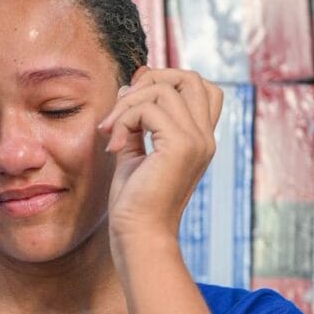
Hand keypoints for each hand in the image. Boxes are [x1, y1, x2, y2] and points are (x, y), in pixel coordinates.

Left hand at [97, 67, 222, 244]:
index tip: (131, 101)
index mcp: (199, 139)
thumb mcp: (134, 153)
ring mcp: (197, 141)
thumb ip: (136, 122)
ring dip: (126, 104)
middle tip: (121, 108)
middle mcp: (204, 137)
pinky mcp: (181, 146)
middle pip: (190, 77)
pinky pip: (148, 108)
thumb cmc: (134, 203)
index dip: (167, 80)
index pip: (200, 88)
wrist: (138, 236)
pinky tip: (113, 146)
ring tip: (109, 132)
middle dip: (150, 80)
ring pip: (163, 89)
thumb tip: (129, 87)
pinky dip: (123, 119)